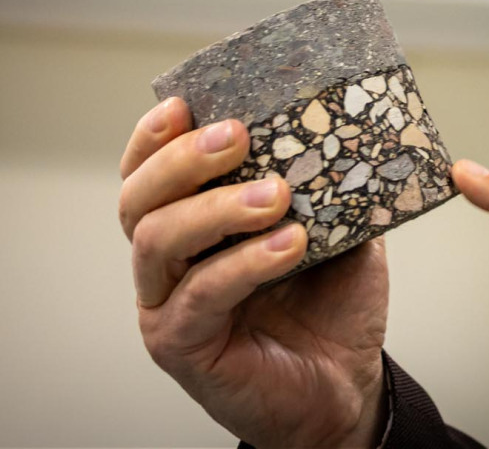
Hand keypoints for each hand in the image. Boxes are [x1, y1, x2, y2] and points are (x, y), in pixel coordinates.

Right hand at [119, 96, 389, 447]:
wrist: (346, 385)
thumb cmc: (332, 304)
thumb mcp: (340, 229)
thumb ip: (331, 183)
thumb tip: (350, 125)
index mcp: (192, 225)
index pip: (149, 172)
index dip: (156, 136)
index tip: (186, 103)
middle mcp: (167, 263)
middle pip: (138, 200)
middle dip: (182, 160)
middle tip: (238, 136)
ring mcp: (167, 305)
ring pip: (157, 241)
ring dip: (216, 208)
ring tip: (277, 195)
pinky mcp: (182, 345)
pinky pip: (200, 295)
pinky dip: (244, 263)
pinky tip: (289, 245)